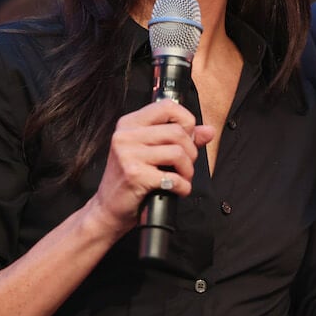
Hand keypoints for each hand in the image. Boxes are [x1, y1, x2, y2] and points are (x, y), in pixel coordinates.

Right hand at [90, 99, 214, 233]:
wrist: (108, 209)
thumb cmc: (130, 179)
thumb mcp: (152, 152)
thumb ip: (181, 139)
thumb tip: (208, 130)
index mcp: (130, 124)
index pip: (166, 106)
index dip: (186, 120)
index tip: (188, 137)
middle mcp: (126, 135)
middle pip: (177, 132)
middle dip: (191, 152)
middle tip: (185, 166)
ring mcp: (128, 154)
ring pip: (178, 153)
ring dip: (187, 171)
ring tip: (181, 179)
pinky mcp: (135, 175)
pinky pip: (173, 177)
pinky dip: (182, 187)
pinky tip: (177, 190)